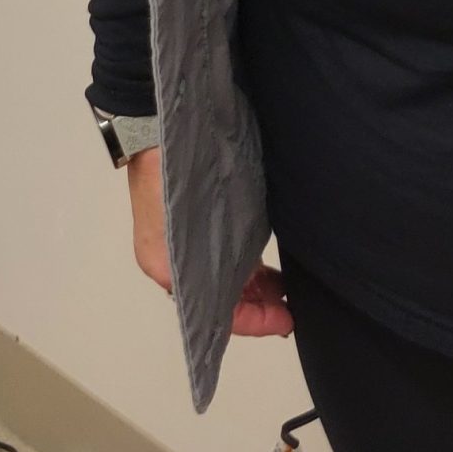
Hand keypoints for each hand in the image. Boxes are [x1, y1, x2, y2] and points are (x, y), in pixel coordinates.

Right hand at [126, 148, 293, 335]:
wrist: (159, 129)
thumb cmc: (171, 183)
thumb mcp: (178, 241)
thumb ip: (208, 269)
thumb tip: (243, 293)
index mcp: (171, 272)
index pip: (217, 315)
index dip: (253, 321)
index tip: (286, 321)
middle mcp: (183, 261)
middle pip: (224, 298)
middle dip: (258, 306)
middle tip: (293, 307)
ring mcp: (195, 238)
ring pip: (230, 275)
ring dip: (256, 286)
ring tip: (287, 289)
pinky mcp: (207, 216)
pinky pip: (231, 249)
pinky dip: (250, 262)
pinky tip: (271, 262)